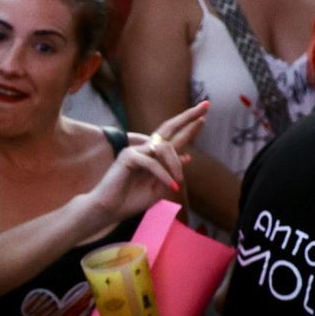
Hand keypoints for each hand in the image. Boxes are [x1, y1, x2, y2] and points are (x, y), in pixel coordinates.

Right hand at [84, 101, 207, 225]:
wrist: (108, 210)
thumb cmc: (131, 201)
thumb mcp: (159, 188)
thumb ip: (171, 173)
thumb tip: (188, 157)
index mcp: (152, 156)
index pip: (173, 138)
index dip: (189, 128)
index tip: (204, 118)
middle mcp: (145, 149)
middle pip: (168, 127)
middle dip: (188, 116)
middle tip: (206, 105)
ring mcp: (135, 151)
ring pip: (165, 147)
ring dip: (175, 165)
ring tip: (179, 181)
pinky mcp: (127, 157)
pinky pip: (153, 163)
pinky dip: (164, 175)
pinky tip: (172, 186)